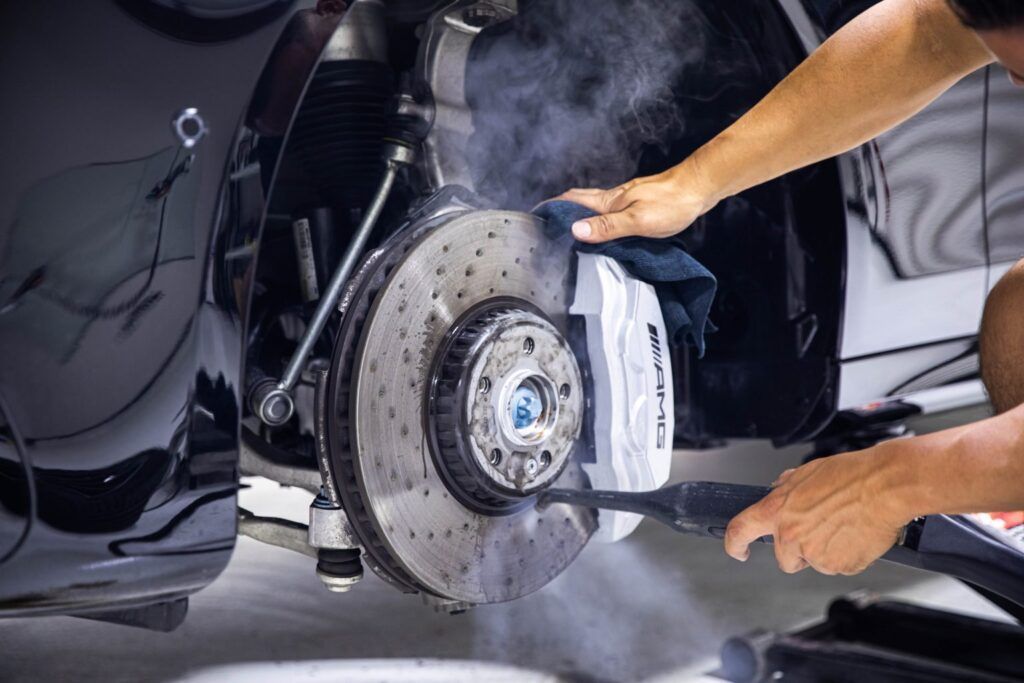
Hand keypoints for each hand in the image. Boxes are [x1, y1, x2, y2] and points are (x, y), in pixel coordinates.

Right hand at [555, 160, 717, 243]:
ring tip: (568, 226)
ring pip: (594, 205)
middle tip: (547, 220)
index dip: (552, 206)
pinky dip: (598, 217)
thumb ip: (607, 227)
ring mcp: (626, 199)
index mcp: (609, 201)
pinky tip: (604, 225)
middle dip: (561, 208)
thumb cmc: (673, 202)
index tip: (536, 213)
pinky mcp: (638, 203)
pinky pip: (609, 210)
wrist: (700, 188)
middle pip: (579, 201)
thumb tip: (576, 231)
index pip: (572, 201)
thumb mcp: (638, 220)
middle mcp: (614, 198)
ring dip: (578, 212)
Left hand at [724, 446, 911, 574]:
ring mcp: (815, 555)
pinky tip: (856, 535)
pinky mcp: (840, 566)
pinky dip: (847, 556)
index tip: (738, 551)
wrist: (885, 486)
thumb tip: (778, 491)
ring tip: (844, 525)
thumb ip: (786, 488)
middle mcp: (791, 536)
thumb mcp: (807, 473)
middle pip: (784, 559)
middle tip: (820, 531)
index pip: (739, 530)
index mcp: (777, 511)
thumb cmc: (850, 475)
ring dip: (825, 551)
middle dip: (798, 551)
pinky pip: (839, 567)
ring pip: (814, 563)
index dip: (734, 545)